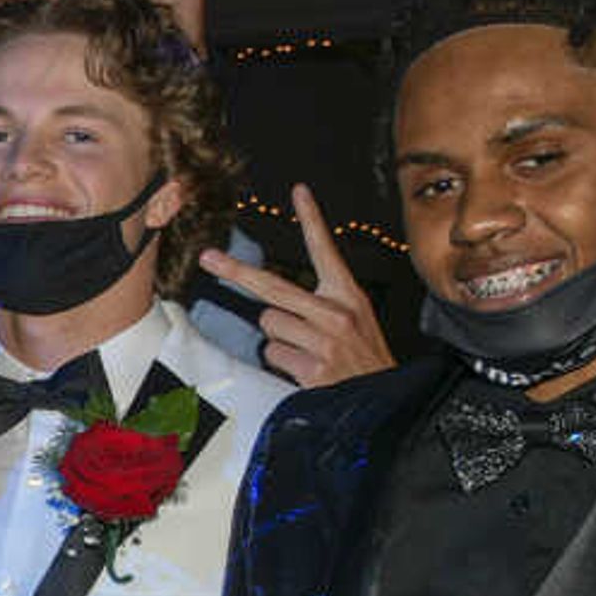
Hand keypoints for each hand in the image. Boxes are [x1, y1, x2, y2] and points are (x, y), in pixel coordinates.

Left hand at [197, 181, 394, 387]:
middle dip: (236, 271)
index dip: (312, 219)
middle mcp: (337, 314)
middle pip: (274, 286)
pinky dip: (282, 364)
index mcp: (349, 297)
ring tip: (306, 353)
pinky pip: (273, 354)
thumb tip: (272, 303)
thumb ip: (322, 307)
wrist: (387, 404)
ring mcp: (324, 341)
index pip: (326, 251)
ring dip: (279, 340)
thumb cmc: (365, 363)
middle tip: (209, 257)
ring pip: (270, 324)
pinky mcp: (312, 368)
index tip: (299, 192)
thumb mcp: (358, 324)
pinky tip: (307, 371)